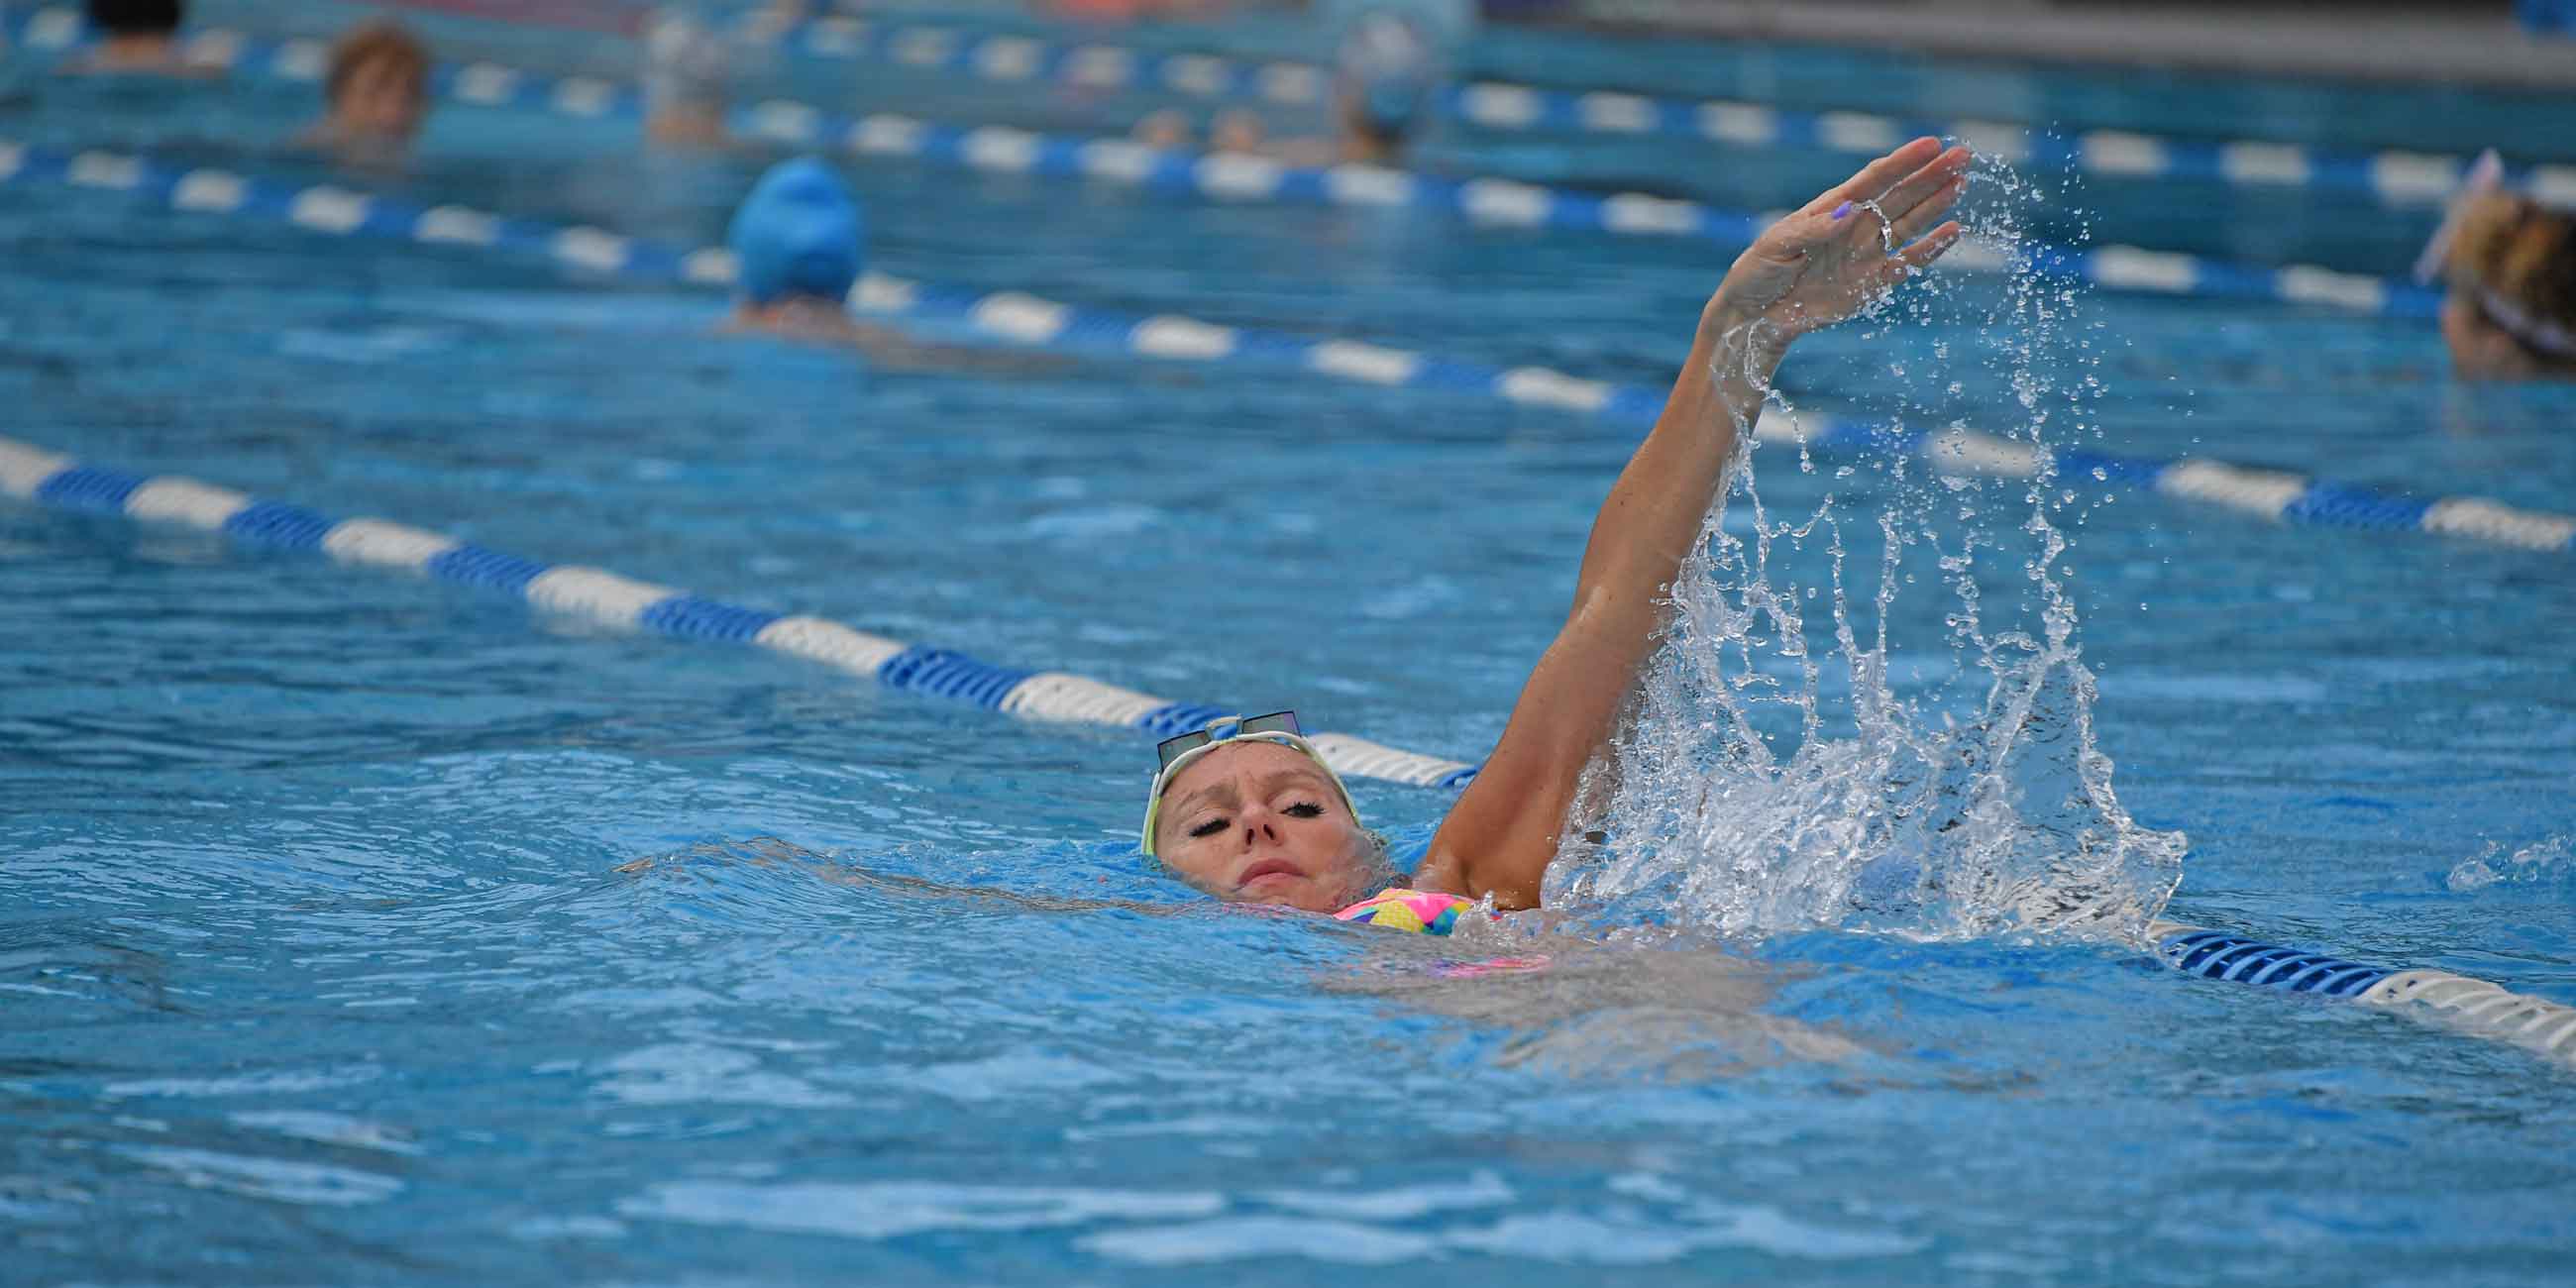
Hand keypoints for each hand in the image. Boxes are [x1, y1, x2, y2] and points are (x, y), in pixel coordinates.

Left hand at [1707, 137, 1971, 339]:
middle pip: (1900, 196)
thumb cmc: (1758, 271)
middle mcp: (1856, 226)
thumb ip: (1813, 229)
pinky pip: (1908, 263)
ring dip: (1936, 204)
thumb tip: (1849, 211)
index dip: (1903, 162)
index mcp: (1832, 208)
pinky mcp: (1872, 283)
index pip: (1874, 179)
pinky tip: (1952, 230)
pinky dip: (1931, 249)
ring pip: (1909, 223)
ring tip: (1961, 182)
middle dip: (1931, 175)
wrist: (1754, 314)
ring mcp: (1866, 253)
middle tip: (1962, 155)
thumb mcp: (1777, 246)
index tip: (1931, 144)